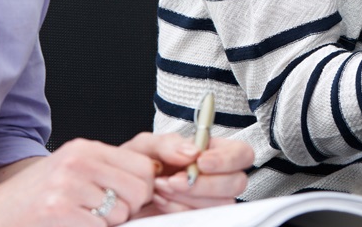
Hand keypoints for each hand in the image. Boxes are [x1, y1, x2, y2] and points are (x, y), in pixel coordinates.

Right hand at [0, 138, 157, 225]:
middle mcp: (79, 161)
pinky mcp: (57, 209)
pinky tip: (69, 226)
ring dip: (107, 225)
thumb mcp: (69, 171)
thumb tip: (150, 182)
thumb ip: (105, 171)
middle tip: (107, 216)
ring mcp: (68, 185)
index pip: (143, 166)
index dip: (144, 189)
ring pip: (121, 213)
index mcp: (85, 149)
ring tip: (81, 220)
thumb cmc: (29, 199)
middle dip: (130, 209)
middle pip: (140, 189)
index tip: (132, 200)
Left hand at [124, 132, 251, 216]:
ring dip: (189, 196)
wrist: (119, 193)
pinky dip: (177, 210)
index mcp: (213, 152)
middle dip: (205, 183)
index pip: (242, 154)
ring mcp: (209, 201)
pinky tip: (161, 200)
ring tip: (161, 187)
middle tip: (174, 179)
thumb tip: (192, 152)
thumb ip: (168, 143)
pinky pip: (200, 218)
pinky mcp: (198, 218)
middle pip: (238, 182)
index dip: (227, 159)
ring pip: (221, 204)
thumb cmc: (137, 165)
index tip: (200, 161)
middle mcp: (217, 177)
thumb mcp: (146, 147)